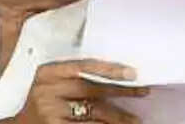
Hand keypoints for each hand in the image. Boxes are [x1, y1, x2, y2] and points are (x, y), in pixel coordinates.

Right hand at [0, 59, 148, 123]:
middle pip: (91, 89)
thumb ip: (75, 75)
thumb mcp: (53, 81)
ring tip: (134, 119)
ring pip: (92, 113)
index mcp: (48, 73)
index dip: (110, 69)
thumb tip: (116, 72)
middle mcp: (47, 91)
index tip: (131, 72)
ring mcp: (49, 112)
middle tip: (142, 91)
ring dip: (117, 117)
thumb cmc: (42, 101)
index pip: (83, 66)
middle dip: (120, 92)